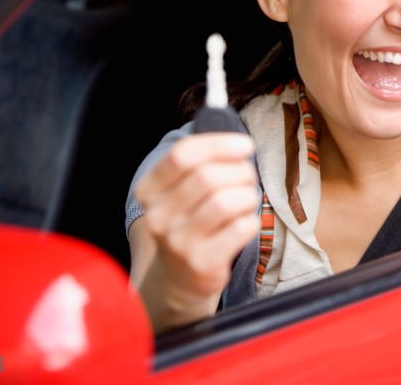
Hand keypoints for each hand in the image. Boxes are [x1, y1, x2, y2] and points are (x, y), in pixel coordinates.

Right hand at [131, 133, 258, 329]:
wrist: (178, 281)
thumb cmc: (190, 223)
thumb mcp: (181, 191)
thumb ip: (198, 160)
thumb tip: (226, 118)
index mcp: (150, 190)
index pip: (183, 154)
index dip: (219, 144)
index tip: (244, 145)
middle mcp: (158, 216)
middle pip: (209, 176)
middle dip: (240, 171)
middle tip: (247, 178)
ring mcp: (178, 242)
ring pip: (227, 200)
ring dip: (247, 195)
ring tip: (245, 201)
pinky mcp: (202, 264)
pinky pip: (242, 227)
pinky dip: (250, 221)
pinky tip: (242, 226)